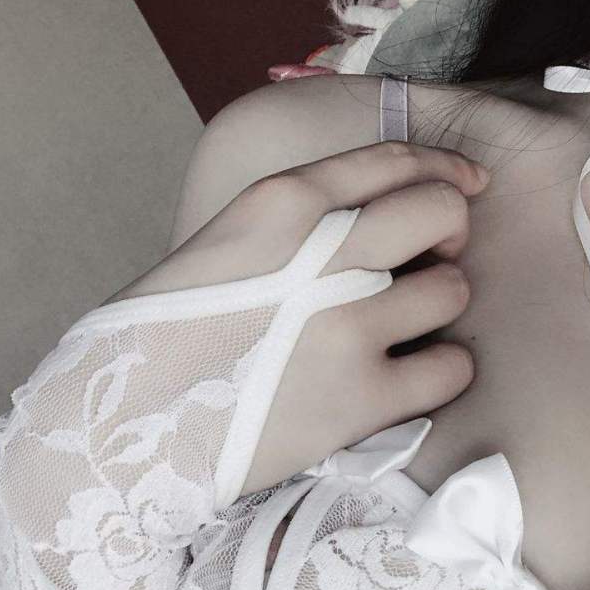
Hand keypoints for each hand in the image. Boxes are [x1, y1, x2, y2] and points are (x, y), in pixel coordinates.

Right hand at [105, 141, 487, 491]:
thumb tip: (388, 208)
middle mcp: (322, 254)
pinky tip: (403, 378)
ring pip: (454, 290)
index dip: (446, 168)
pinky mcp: (362, 401)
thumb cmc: (170, 333)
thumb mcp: (227, 240)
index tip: (467, 184)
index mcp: (281, 202)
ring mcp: (346, 327)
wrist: (122, 430)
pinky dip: (438, 374)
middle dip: (449, 232)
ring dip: (436, 307)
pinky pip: (452, 368)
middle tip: (429, 260)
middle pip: (444, 211)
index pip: (395, 159)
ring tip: (398, 328)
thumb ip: (302, 217)